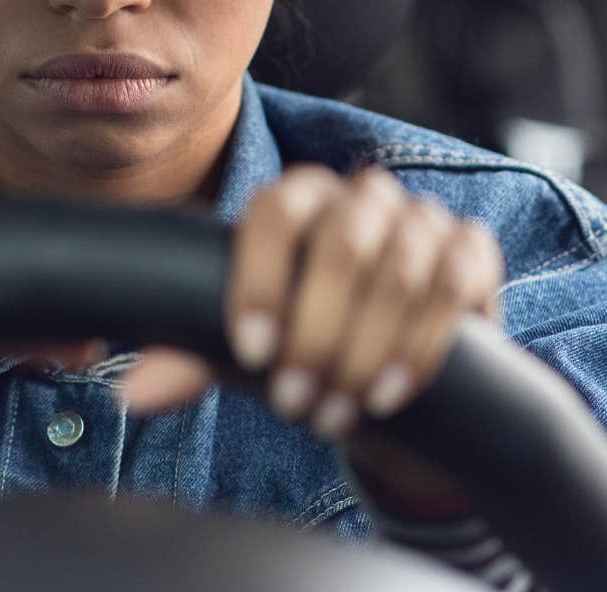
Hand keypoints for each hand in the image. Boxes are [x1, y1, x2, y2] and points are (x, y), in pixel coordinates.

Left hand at [122, 165, 503, 483]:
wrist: (388, 379)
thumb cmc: (301, 346)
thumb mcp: (246, 353)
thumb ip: (193, 359)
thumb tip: (134, 392)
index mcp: (296, 199)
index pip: (275, 212)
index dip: (262, 279)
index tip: (252, 353)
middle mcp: (360, 195)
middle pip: (343, 245)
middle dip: (316, 334)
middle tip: (293, 403)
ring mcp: (421, 218)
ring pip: (401, 271)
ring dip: (364, 353)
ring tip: (332, 412)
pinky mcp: (472, 250)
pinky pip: (454, 286)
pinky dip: (419, 346)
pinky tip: (387, 394)